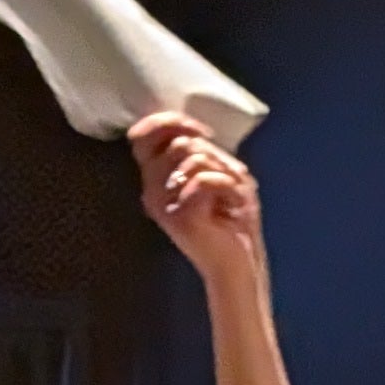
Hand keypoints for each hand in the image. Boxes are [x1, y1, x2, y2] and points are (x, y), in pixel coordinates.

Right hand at [130, 110, 263, 277]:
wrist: (241, 262)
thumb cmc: (232, 218)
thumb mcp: (217, 171)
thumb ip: (199, 149)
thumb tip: (189, 130)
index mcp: (157, 178)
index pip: (143, 136)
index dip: (170, 122)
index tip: (202, 133)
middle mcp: (152, 191)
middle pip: (178, 143)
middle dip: (213, 156)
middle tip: (225, 182)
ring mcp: (162, 204)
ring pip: (193, 158)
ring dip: (224, 174)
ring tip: (228, 199)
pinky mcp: (178, 216)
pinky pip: (203, 179)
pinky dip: (228, 187)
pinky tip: (232, 206)